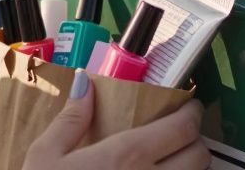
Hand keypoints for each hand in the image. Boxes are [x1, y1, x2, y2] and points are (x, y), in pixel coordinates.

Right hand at [23, 70, 209, 169]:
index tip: (186, 107)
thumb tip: (85, 84)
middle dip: (195, 140)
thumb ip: (70, 119)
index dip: (190, 113)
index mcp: (124, 157)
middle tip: (180, 133)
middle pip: (200, 155)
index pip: (181, 128)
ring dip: (190, 168)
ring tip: (171, 161)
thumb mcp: (45, 156)